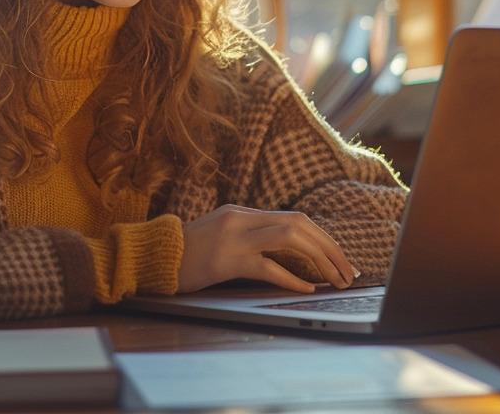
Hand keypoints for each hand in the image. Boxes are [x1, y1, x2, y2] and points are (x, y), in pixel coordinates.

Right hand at [177, 204, 355, 293]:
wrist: (151, 257)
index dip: (323, 238)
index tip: (340, 259)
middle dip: (329, 248)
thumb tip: (287, 251)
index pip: (295, 218)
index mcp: (242, 212)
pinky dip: (292, 278)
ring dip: (319, 259)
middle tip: (348, 271)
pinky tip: (307, 288)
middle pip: (299, 224)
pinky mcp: (225, 260)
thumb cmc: (187, 253)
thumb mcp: (222, 235)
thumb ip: (249, 236)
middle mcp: (241, 218)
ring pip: (289, 238)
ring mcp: (233, 237)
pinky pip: (267, 267)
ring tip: (335, 279)